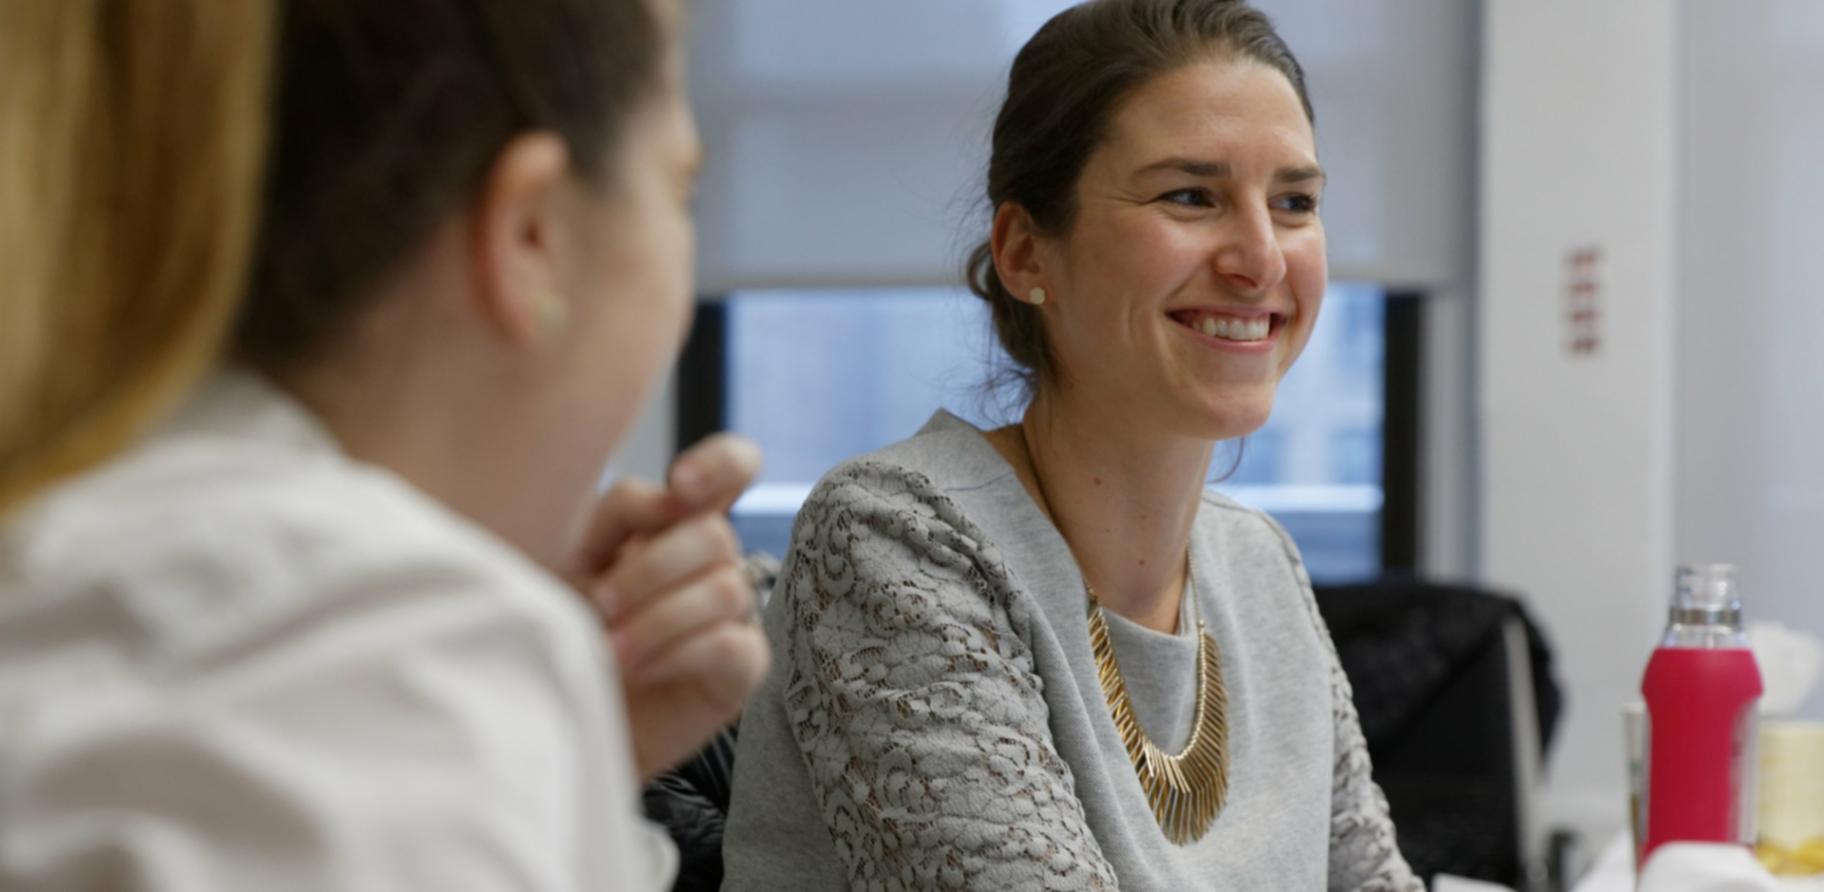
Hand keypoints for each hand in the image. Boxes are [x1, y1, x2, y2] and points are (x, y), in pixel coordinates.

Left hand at [572, 435, 768, 778]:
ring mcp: (735, 614)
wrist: (561, 711)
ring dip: (656, 619)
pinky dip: (676, 654)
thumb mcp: (572, 557)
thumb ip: (620, 513)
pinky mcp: (743, 667)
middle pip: (713, 534)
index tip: (679, 485)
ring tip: (606, 649)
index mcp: (676, 522)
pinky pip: (729, 644)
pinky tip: (639, 669)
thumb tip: (668, 497)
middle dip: (650, 570)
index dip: (720, 464)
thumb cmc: (565, 626)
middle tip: (598, 604)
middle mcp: (715, 562)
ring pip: (724, 589)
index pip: (733, 467)